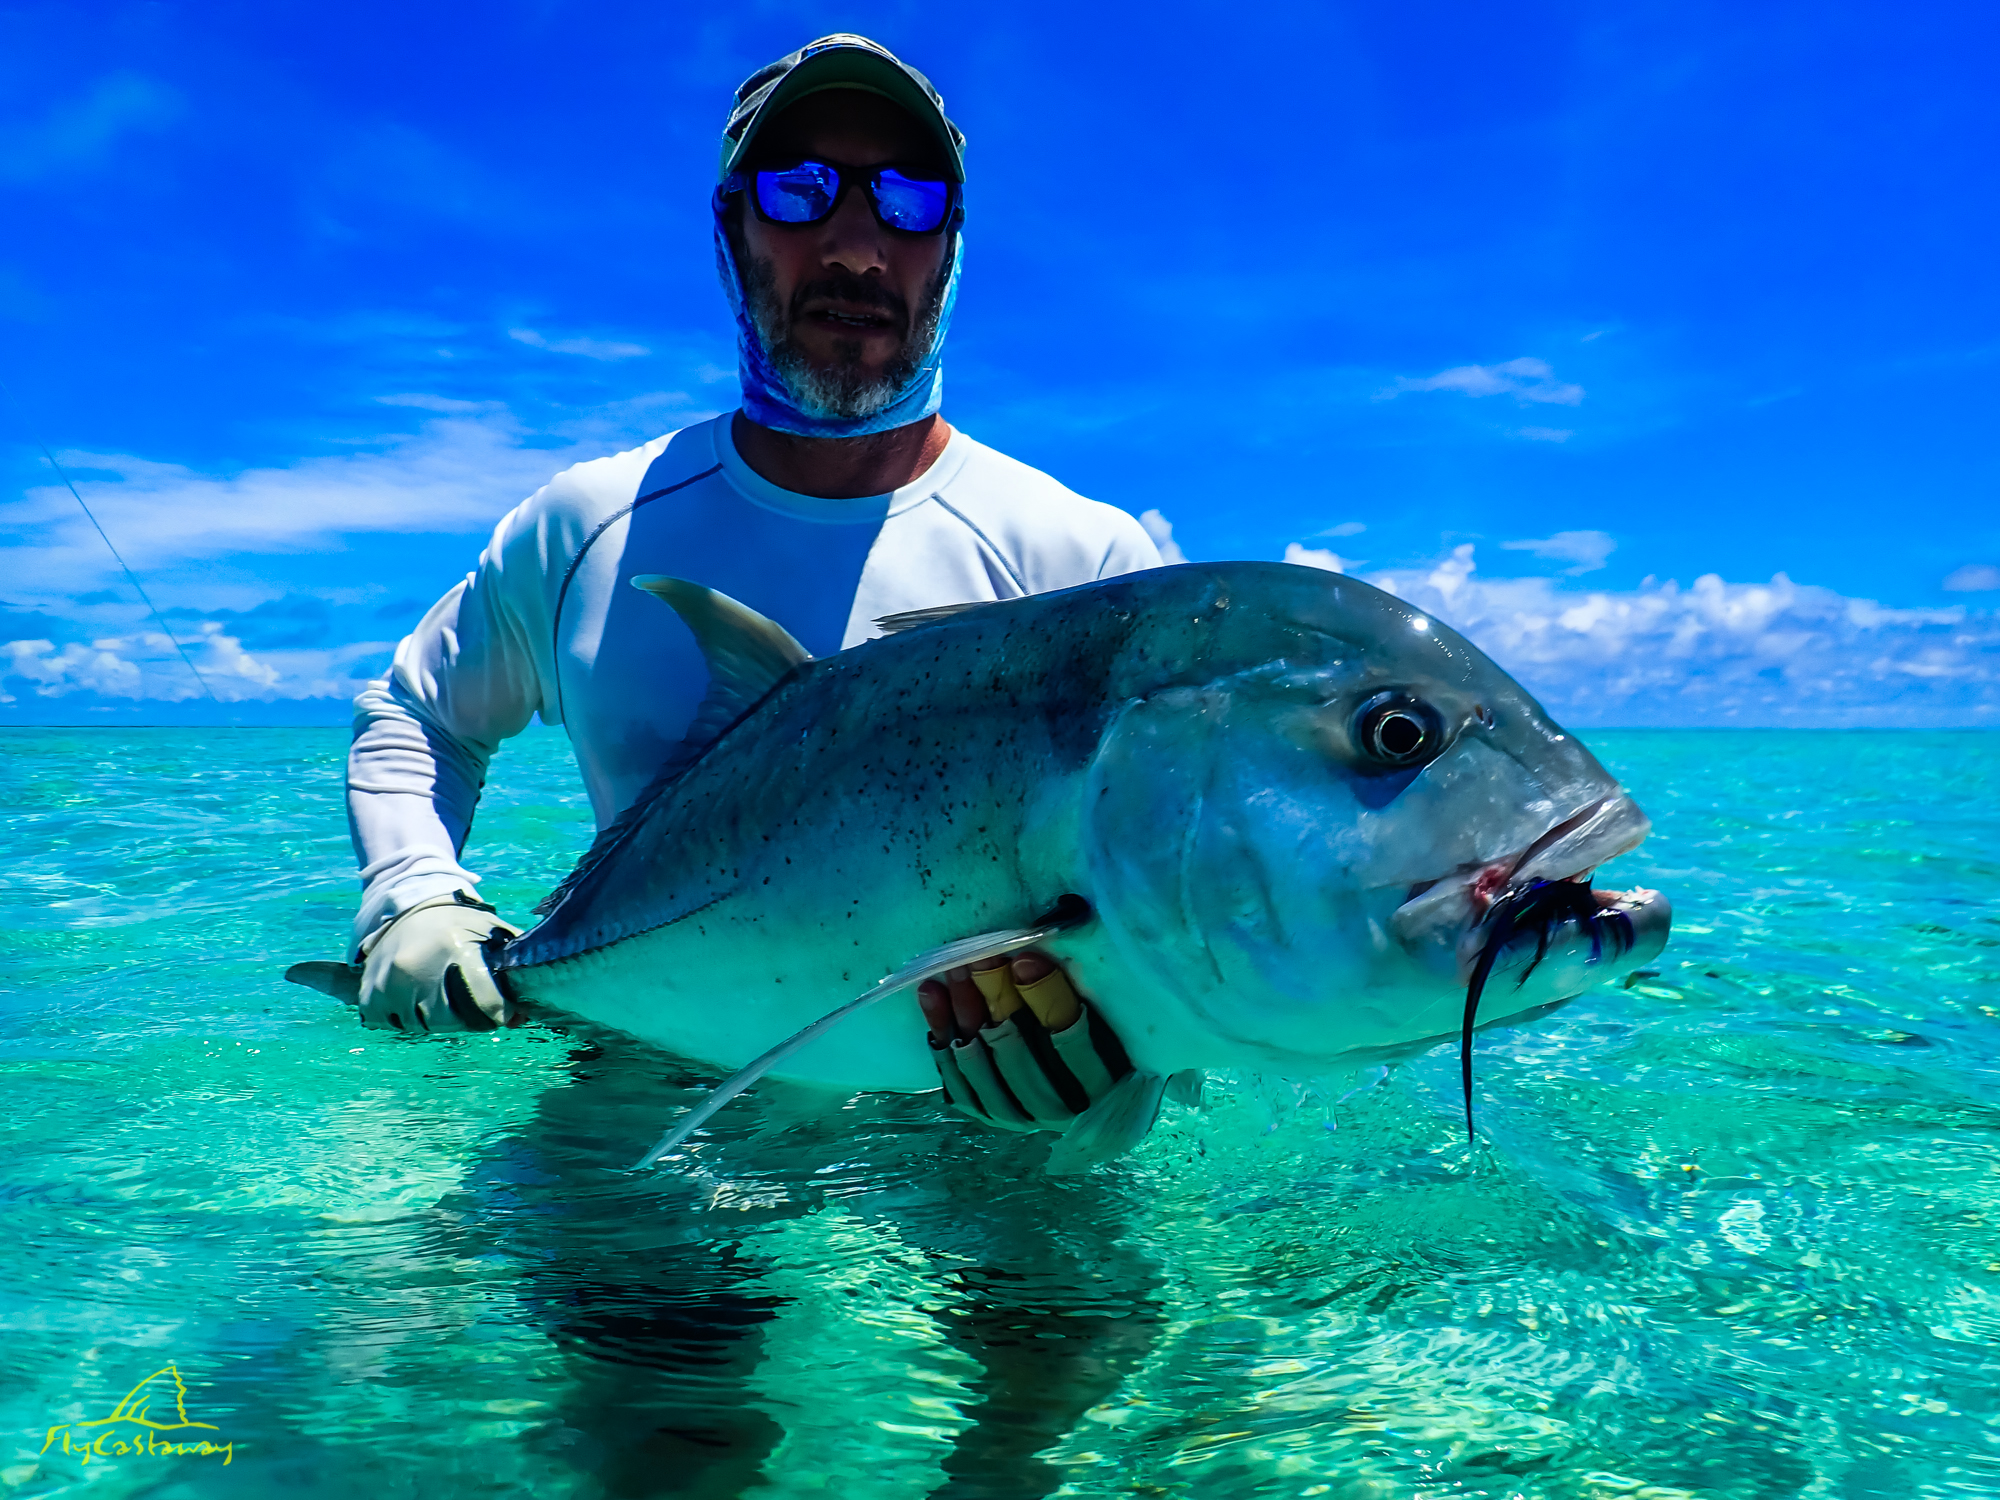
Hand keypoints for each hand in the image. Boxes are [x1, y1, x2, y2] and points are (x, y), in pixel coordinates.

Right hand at [357, 893, 518, 1033]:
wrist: (410, 905)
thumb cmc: (460, 922)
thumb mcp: (493, 933)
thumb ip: (511, 971)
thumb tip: (521, 1016)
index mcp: (456, 950)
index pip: (486, 1004)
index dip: (500, 1012)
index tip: (504, 1011)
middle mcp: (418, 967)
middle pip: (451, 1021)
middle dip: (467, 1018)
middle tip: (470, 1003)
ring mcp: (390, 982)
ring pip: (421, 1025)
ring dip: (436, 1019)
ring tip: (441, 994)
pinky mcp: (370, 991)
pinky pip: (392, 1023)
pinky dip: (405, 1017)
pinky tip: (415, 997)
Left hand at [916, 952, 1131, 1131]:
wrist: (1070, 1085)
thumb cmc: (1091, 1037)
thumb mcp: (1090, 1013)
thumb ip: (1061, 993)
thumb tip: (1025, 961)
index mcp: (1098, 1083)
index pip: (1071, 1041)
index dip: (1045, 997)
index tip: (1024, 958)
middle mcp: (1057, 1108)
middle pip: (1016, 1051)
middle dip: (993, 998)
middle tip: (974, 958)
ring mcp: (1019, 1116)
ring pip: (981, 1066)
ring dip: (958, 1016)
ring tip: (944, 976)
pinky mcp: (988, 1114)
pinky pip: (957, 1080)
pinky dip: (942, 1038)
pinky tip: (932, 1001)